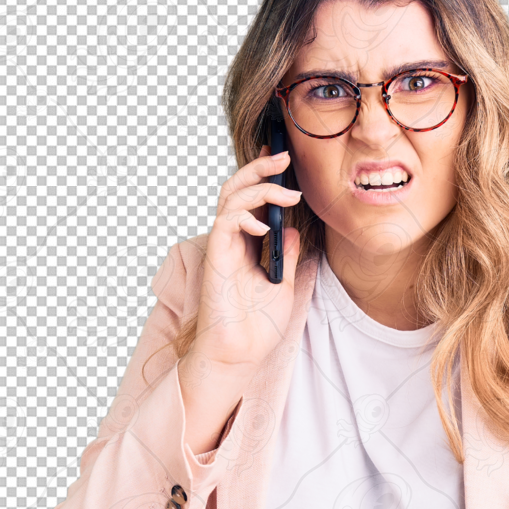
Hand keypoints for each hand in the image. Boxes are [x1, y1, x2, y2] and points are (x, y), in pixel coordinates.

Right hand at [188, 145, 304, 372]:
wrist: (242, 353)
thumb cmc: (258, 327)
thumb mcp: (283, 285)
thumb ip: (285, 255)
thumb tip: (291, 228)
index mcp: (247, 245)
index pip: (252, 201)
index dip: (264, 177)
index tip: (282, 160)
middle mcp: (233, 241)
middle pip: (238, 189)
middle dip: (259, 168)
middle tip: (282, 155)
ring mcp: (224, 247)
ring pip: (231, 197)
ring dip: (258, 186)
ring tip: (286, 190)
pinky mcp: (217, 257)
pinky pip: (226, 221)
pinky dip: (245, 216)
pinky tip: (265, 227)